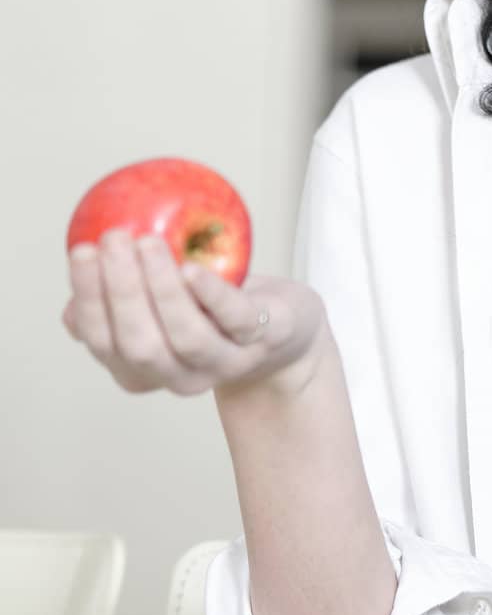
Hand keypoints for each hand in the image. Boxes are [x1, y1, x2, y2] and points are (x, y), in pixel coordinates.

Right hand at [62, 227, 330, 398]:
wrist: (284, 331)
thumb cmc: (212, 311)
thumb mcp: (162, 304)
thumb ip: (125, 295)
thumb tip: (87, 263)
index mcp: (143, 369)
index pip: (102, 341)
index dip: (89, 298)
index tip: (83, 250)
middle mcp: (181, 375)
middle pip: (139, 344)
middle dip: (121, 290)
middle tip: (114, 239)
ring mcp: (226, 362)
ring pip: (186, 337)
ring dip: (161, 288)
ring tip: (148, 243)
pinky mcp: (265, 338)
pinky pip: (235, 320)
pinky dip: (211, 295)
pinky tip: (192, 269)